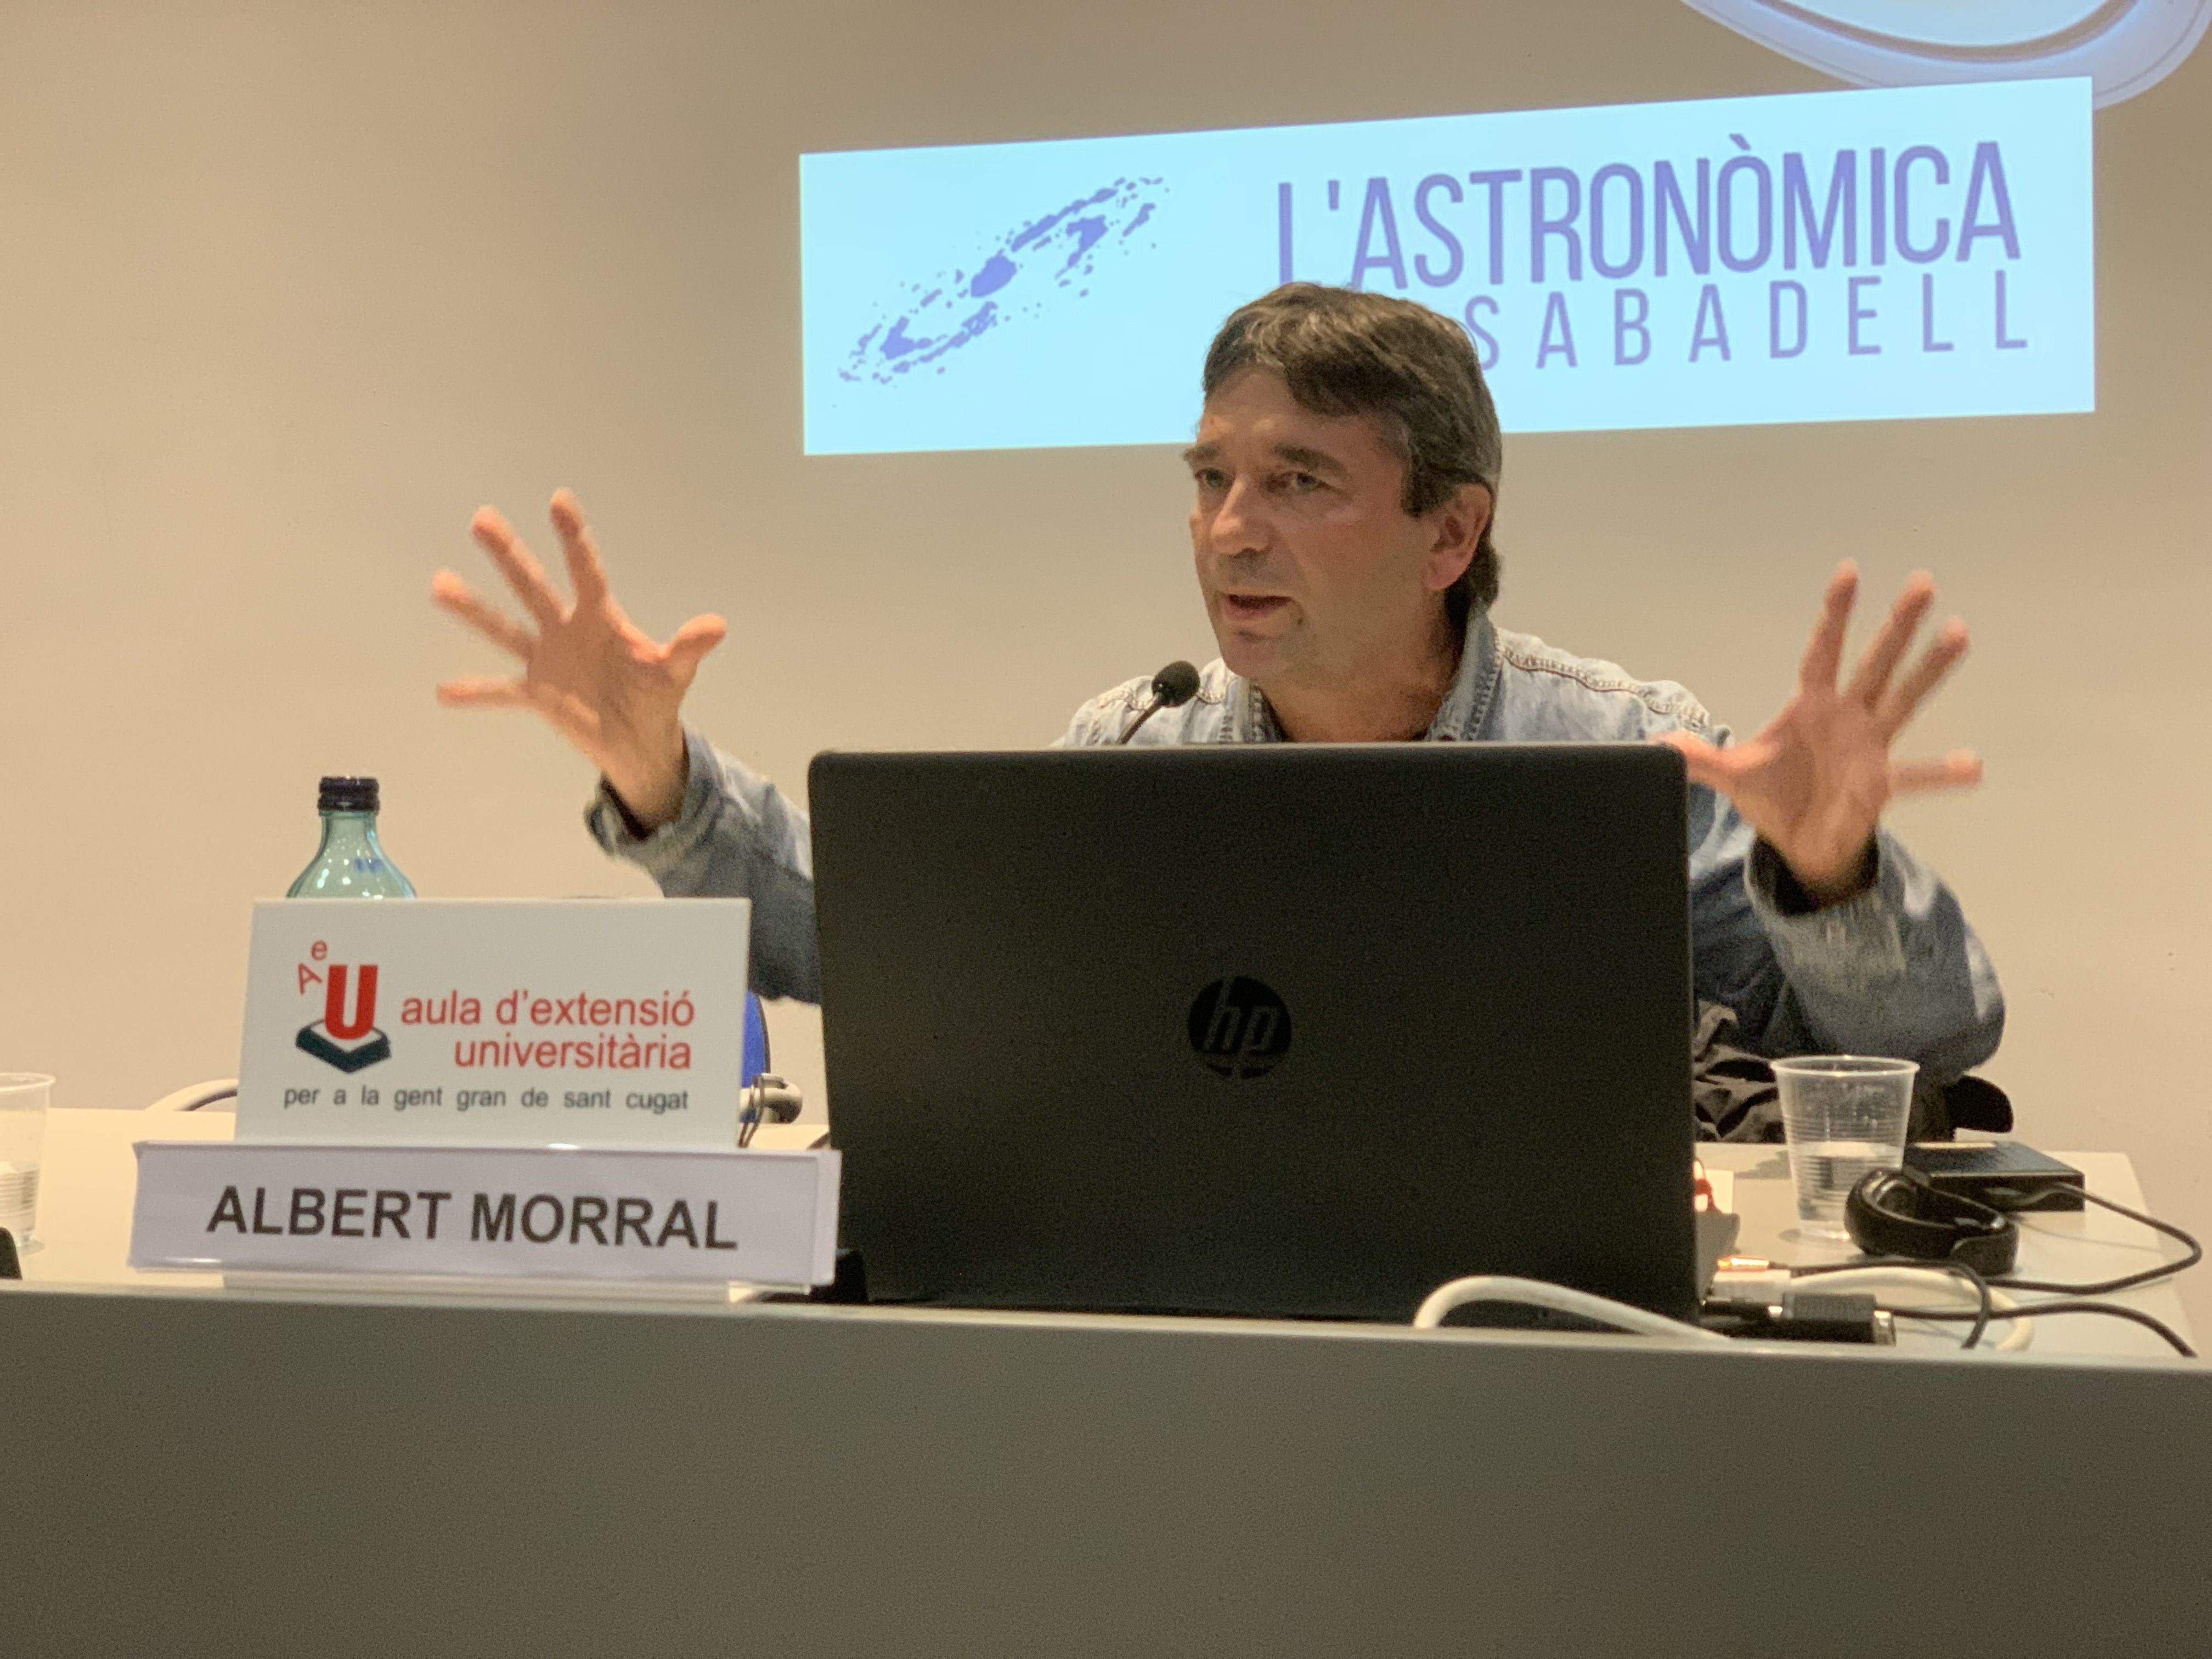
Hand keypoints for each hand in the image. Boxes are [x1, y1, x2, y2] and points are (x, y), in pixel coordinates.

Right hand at [431, 489, 726, 830]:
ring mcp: (547, 659)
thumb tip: (717, 626)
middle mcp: (567, 630)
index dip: (574, 538)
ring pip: (506, 629)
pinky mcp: (536, 694)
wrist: (638, 741)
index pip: (585, 570)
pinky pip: (500, 692)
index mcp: (600, 618)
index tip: (558, 499)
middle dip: (509, 555)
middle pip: (534, 586)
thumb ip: (687, 648)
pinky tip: (443, 692)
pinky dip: (475, 693)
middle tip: (482, 519)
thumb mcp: (673, 673)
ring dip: (474, 609)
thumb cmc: (655, 697)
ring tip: (440, 584)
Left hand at [1657, 562, 1979, 904]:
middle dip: (1897, 624)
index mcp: (1810, 705)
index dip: (1834, 614)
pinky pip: (1917, 775)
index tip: (1850, 571)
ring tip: (1959, 632)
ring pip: (1903, 698)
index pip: (1822, 649)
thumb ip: (1697, 758)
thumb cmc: (1773, 796)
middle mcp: (1846, 715)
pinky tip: (1975, 765)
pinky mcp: (1881, 783)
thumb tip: (1654, 749)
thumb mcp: (1730, 775)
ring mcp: (1869, 745)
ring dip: (1929, 668)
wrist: (1799, 841)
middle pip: (1874, 661)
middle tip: (1923, 583)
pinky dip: (1944, 772)